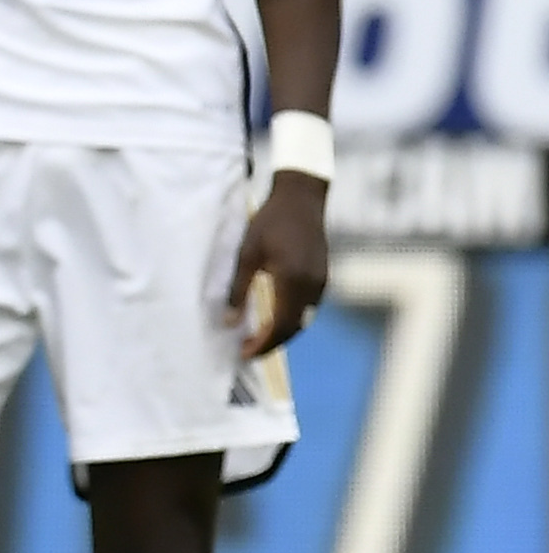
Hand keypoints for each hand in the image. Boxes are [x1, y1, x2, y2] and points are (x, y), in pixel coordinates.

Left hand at [229, 171, 328, 357]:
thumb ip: (238, 289)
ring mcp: (321, 283)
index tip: (243, 354)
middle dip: (270, 344)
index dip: (262, 344)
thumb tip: (229, 322)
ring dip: (281, 333)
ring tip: (257, 339)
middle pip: (293, 328)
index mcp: (292, 282)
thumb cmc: (269, 221)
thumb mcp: (247, 253)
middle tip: (247, 351)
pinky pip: (307, 308)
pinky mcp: (323, 277)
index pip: (280, 326)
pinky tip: (274, 318)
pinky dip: (291, 319)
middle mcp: (311, 287)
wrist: (301, 198)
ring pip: (303, 320)